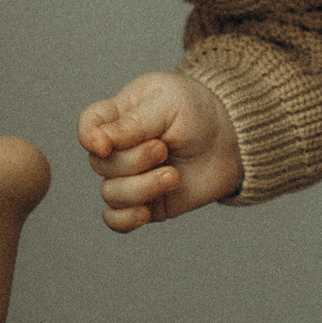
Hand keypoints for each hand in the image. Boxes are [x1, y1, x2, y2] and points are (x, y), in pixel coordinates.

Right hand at [78, 70, 243, 229]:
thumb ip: (132, 123)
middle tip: (163, 148)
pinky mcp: (146, 203)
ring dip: (141, 188)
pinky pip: (118, 220)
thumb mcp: (167, 103)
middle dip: (133, 160)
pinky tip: (147, 211)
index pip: (88, 126)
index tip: (104, 145)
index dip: (88, 138)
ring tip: (172, 176)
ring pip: (111, 194)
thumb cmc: (198, 112)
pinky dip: (127, 219)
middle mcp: (119, 148)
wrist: (233, 140)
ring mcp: (131, 177)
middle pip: (100, 164)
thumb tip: (97, 143)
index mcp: (119, 115)